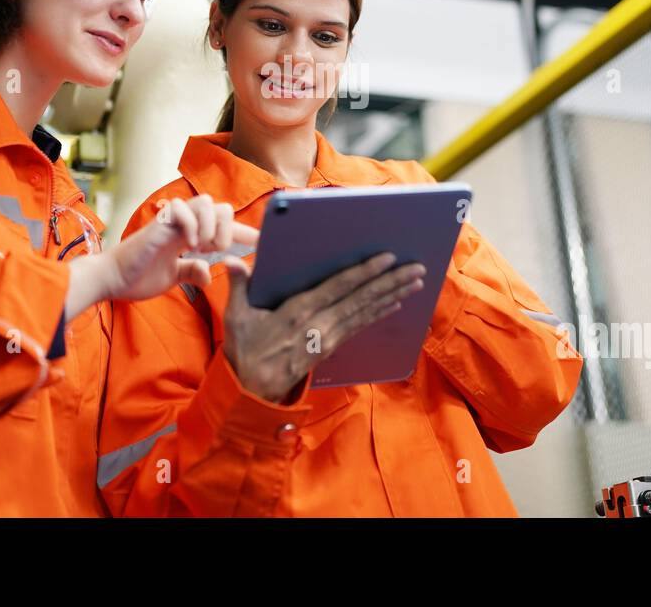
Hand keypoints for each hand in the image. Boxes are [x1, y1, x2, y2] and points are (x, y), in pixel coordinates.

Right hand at [62, 196, 255, 319]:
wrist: (110, 280)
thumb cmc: (137, 277)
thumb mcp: (173, 278)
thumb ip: (191, 271)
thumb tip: (209, 273)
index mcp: (189, 236)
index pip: (222, 227)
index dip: (243, 233)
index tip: (261, 243)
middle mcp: (183, 225)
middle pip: (220, 207)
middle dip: (227, 228)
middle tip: (215, 250)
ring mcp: (171, 222)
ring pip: (206, 202)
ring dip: (211, 226)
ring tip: (202, 247)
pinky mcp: (158, 224)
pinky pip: (182, 209)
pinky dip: (192, 225)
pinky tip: (188, 244)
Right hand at [221, 252, 425, 402]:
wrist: (253, 391)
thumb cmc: (245, 350)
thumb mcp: (236, 317)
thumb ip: (238, 287)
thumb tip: (233, 261)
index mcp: (298, 311)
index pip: (338, 287)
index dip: (365, 272)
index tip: (387, 258)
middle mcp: (319, 323)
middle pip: (361, 298)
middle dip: (391, 282)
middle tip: (416, 268)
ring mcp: (327, 337)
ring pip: (365, 311)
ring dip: (392, 295)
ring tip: (415, 282)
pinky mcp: (330, 347)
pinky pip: (359, 326)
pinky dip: (378, 313)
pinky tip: (395, 304)